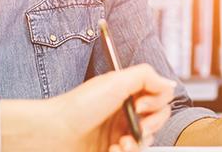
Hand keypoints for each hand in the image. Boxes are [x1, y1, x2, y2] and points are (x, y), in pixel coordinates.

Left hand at [1, 63, 175, 151]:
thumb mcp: (114, 81)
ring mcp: (118, 135)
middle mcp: (124, 113)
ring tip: (121, 145)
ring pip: (146, 143)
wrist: (52, 133)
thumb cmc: (77, 106)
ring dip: (138, 145)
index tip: (141, 104)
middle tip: (136, 127)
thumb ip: (145, 76)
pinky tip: (111, 151)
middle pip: (157, 122)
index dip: (156, 103)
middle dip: (150, 126)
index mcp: (126, 94)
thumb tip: (169, 83)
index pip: (159, 98)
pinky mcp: (111, 151)